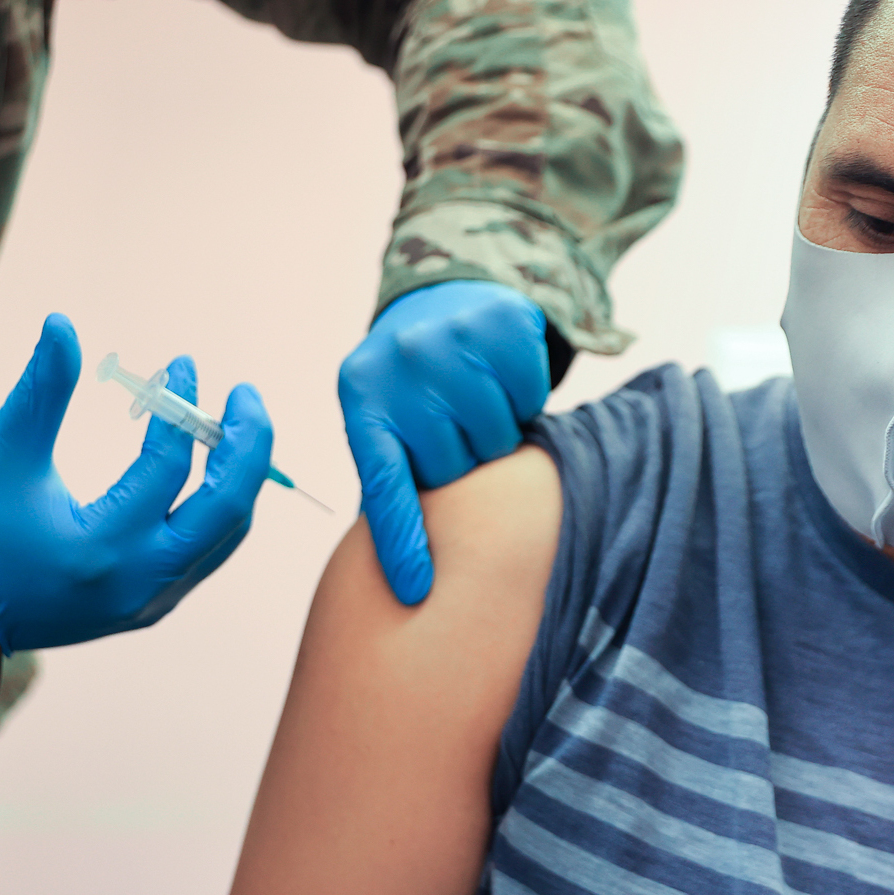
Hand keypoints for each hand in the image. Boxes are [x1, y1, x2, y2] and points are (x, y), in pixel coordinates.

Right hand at [0, 313, 273, 654]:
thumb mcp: (4, 454)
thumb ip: (39, 392)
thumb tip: (62, 323)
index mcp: (101, 546)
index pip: (168, 468)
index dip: (181, 407)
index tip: (185, 365)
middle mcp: (140, 581)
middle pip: (227, 509)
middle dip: (249, 446)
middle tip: (246, 396)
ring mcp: (156, 600)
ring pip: (228, 534)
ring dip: (240, 476)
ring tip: (236, 424)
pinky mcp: (158, 605)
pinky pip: (211, 550)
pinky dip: (222, 505)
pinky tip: (217, 465)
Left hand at [339, 281, 549, 604]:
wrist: (445, 303)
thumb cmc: (413, 388)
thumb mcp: (383, 424)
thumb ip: (389, 481)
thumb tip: (402, 581)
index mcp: (362, 398)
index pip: (385, 485)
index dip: (402, 542)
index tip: (415, 592)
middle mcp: (401, 364)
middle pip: (453, 468)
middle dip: (460, 464)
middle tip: (453, 434)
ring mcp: (451, 338)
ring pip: (497, 438)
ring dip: (495, 435)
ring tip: (476, 406)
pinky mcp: (501, 322)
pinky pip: (531, 398)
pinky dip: (524, 399)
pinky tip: (501, 378)